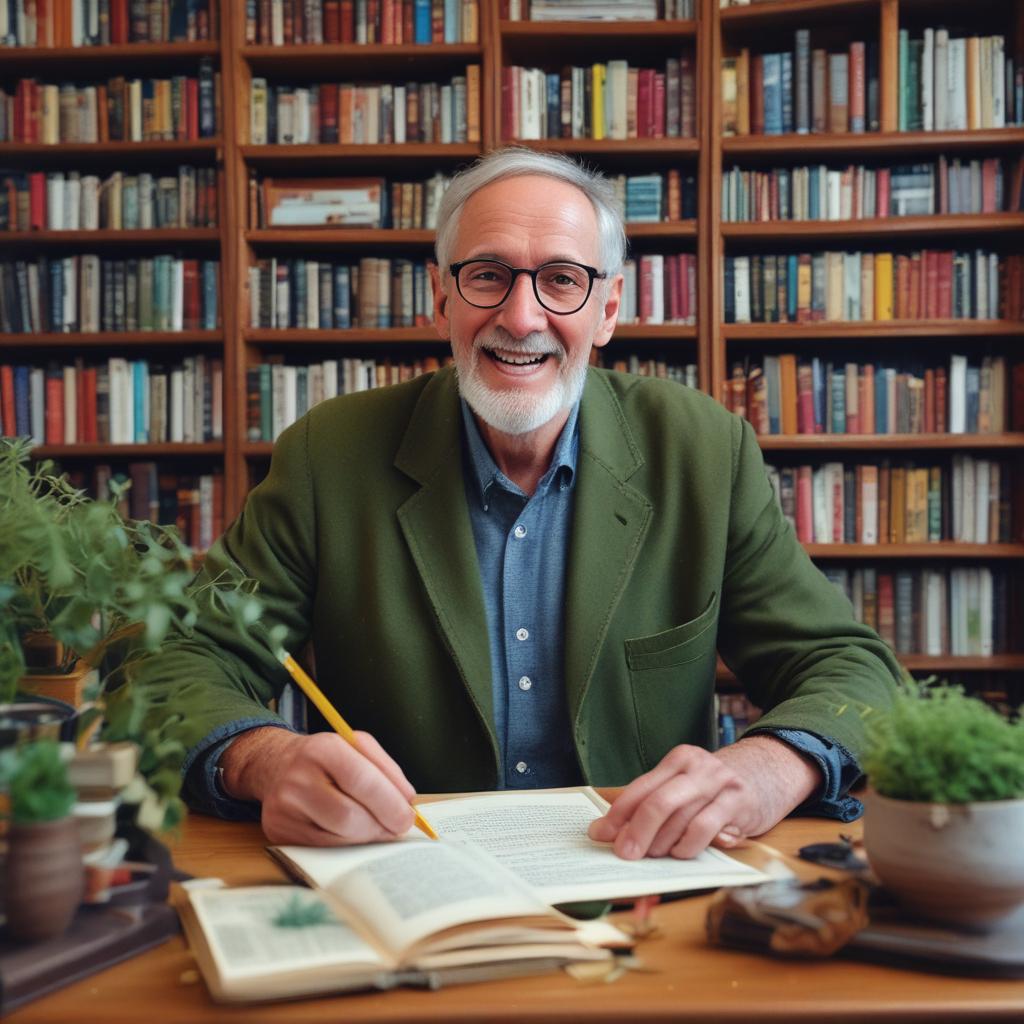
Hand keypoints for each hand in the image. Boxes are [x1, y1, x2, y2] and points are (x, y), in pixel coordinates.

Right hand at [220, 727, 416, 845]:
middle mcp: (298, 779)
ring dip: (366, 836)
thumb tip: (407, 802)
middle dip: (381, 826)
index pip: (362, 781)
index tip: (408, 817)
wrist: (278, 765)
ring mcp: (283, 809)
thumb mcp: (358, 747)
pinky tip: (351, 830)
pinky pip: (323, 848)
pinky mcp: (278, 832)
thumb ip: (387, 770)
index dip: (390, 803)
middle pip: (349, 817)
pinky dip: (346, 843)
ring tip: (374, 825)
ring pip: (338, 837)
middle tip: (397, 827)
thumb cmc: (327, 758)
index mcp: (323, 749)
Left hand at [587, 736, 820, 859]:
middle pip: (658, 802)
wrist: (769, 774)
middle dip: (637, 832)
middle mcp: (698, 767)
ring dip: (662, 843)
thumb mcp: (686, 785)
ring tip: (655, 854)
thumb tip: (611, 831)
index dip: (618, 814)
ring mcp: (720, 784)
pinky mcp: (739, 804)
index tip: (600, 834)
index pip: (640, 788)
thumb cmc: (716, 789)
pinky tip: (683, 851)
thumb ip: (654, 802)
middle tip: (625, 854)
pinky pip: (706, 829)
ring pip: (680, 818)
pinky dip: (688, 845)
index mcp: (678, 760)